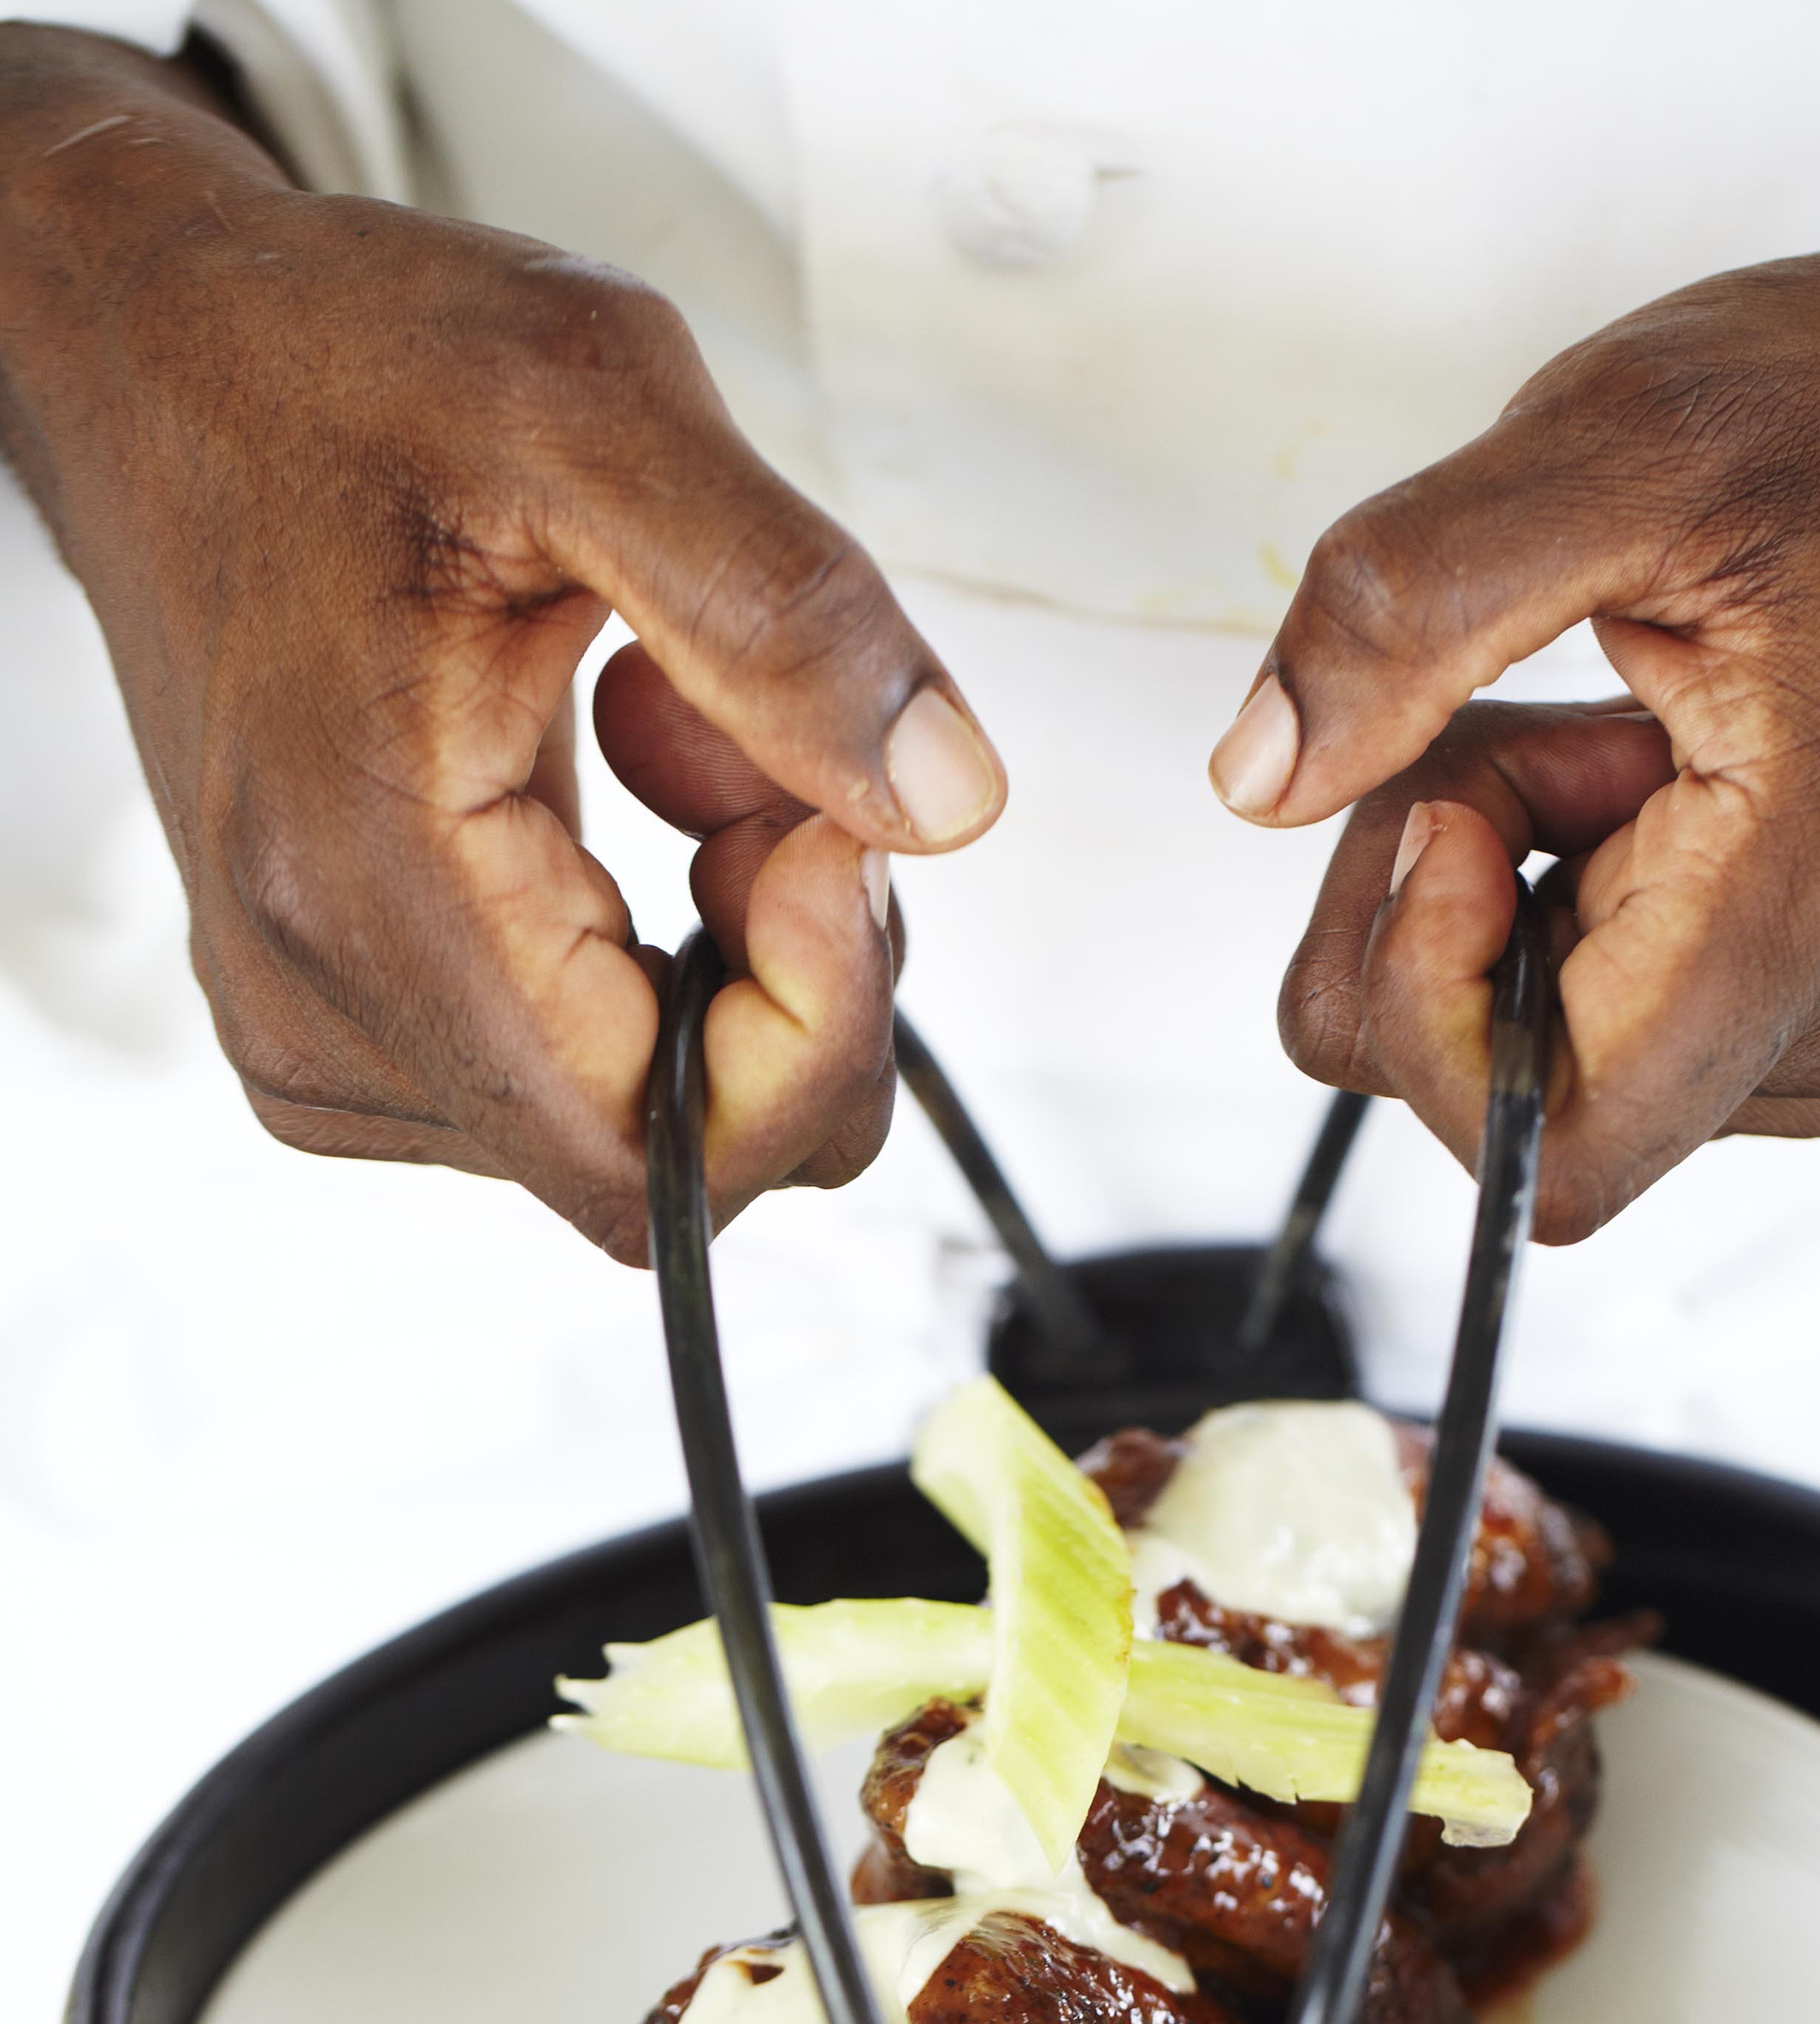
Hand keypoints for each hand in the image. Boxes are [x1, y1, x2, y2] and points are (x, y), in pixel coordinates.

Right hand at [0, 36, 1004, 1256]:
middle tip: (757, 745)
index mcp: (365, 887)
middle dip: (789, 965)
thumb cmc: (326, 367)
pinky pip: (596, 1055)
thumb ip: (788, 616)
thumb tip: (944, 802)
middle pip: (676, 1148)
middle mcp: (328, 1005)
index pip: (658, 1159)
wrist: (167, 361)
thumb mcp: (593, 401)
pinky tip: (626, 772)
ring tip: (666, 717)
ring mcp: (335, 1031)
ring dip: (732, 930)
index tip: (831, 840)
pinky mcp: (365, 1016)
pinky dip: (669, 931)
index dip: (813, 1038)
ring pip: (653, 1100)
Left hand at [1212, 190, 1819, 1239]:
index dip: (1429, 1010)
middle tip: (1517, 715)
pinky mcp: (1796, 1002)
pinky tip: (1631, 760)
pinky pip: (1583, 1011)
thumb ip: (1408, 606)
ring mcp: (1817, 1025)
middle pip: (1492, 1100)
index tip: (1448, 822)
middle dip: (1433, 904)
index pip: (1544, 1154)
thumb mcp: (1626, 433)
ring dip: (1492, 883)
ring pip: (1520, 1053)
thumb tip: (1259, 779)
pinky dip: (1551, 885)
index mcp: (1802, 913)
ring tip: (1601, 718)